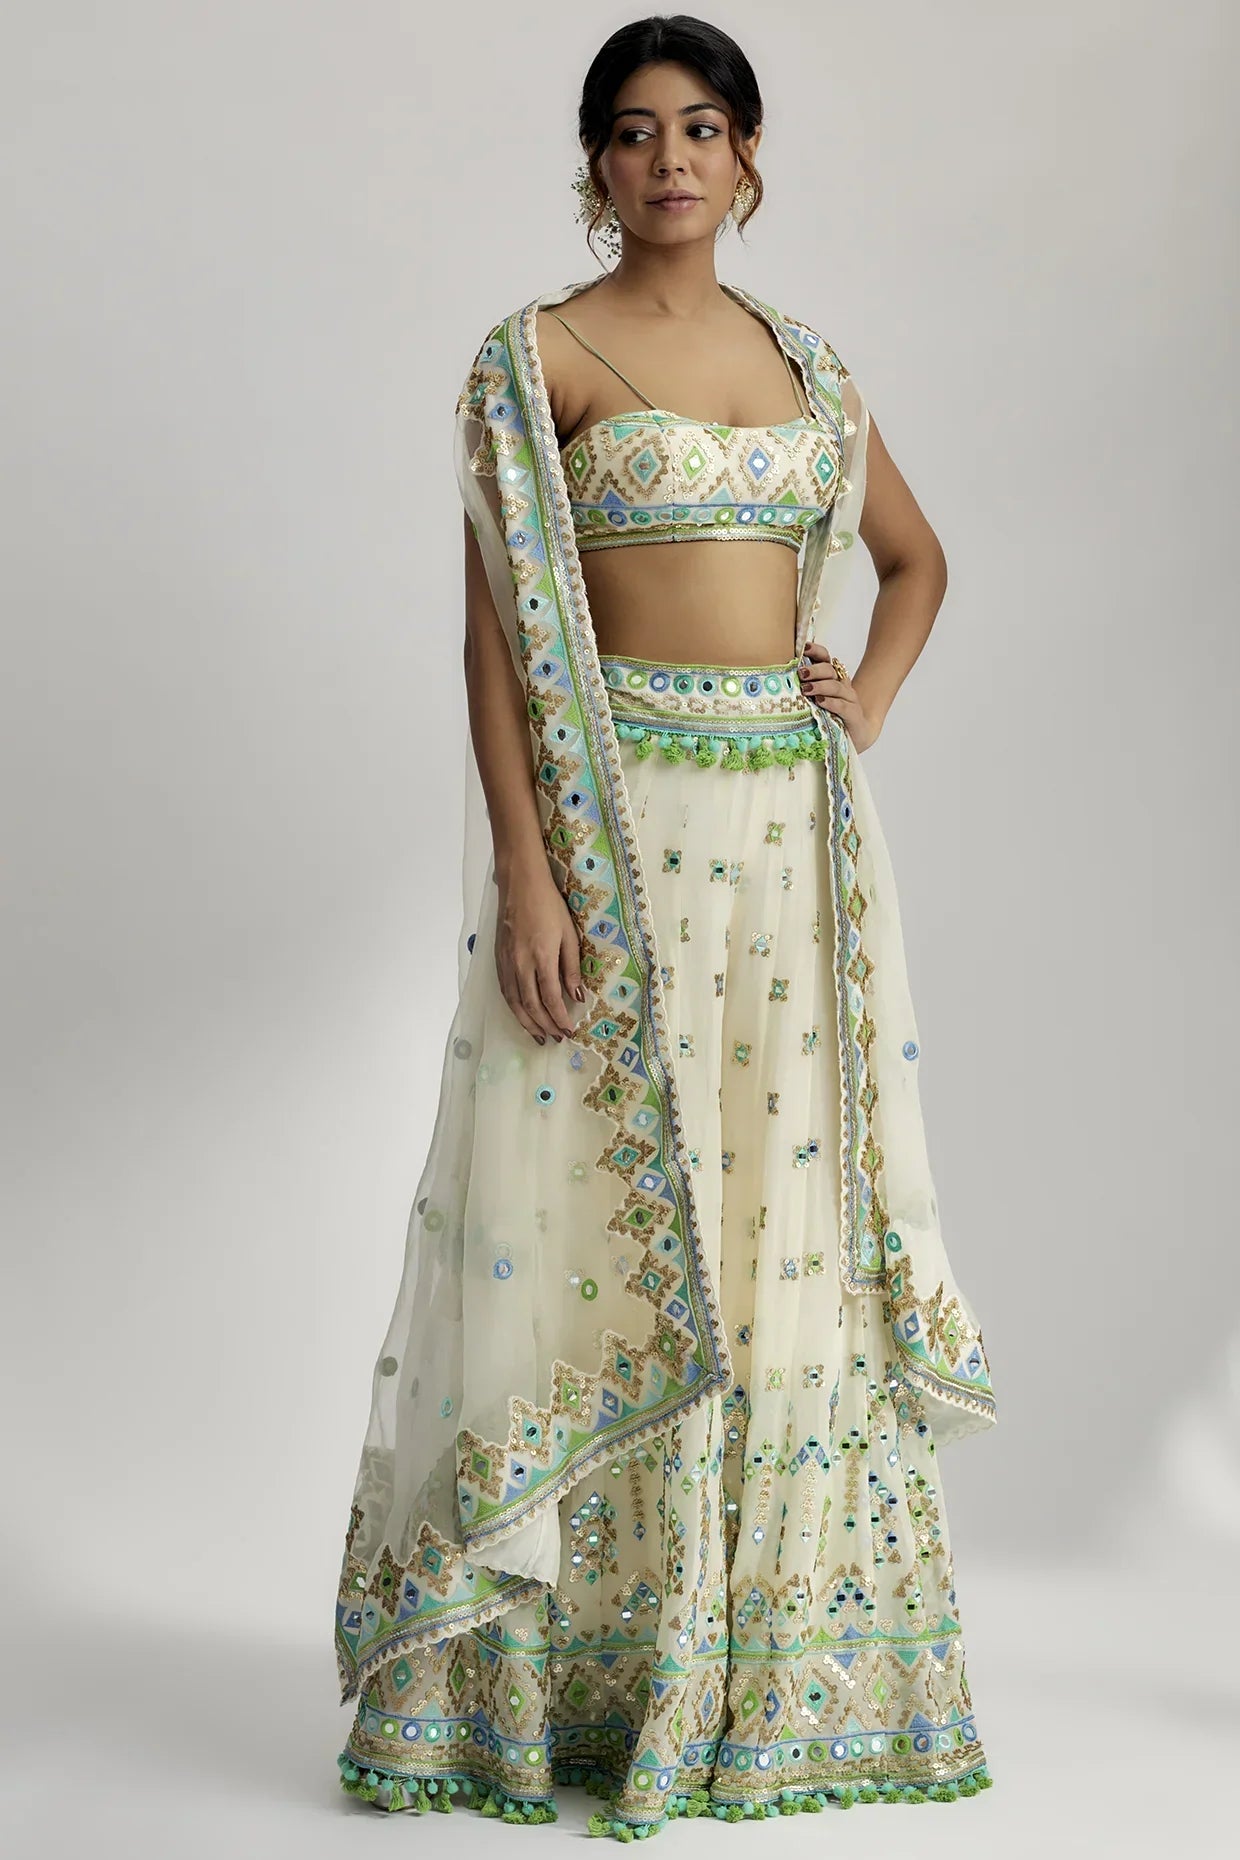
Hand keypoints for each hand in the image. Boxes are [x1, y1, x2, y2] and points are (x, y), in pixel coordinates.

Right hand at [495, 860, 585, 1045]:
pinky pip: (505, 990)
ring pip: (514, 1002)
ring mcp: (506, 962)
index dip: (560, 1018)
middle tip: (556, 1039)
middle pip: (531, 1005)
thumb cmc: (549, 906)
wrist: (520, 884)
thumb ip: (571, 968)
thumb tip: (577, 996)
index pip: (550, 998)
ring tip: (538, 1036)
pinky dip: (513, 1007)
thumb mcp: (569, 935)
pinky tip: (521, 1014)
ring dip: (526, 1022)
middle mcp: (520, 964)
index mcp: (541, 958)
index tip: (569, 1030)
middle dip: (544, 1026)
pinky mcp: (498, 958)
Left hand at [798, 643, 879, 752]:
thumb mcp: (813, 702)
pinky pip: (842, 705)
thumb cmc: (829, 717)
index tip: (803, 648)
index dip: (815, 651)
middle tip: (801, 674)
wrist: (856, 735)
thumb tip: (777, 682)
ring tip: (806, 689)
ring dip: (820, 686)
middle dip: (814, 670)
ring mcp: (849, 698)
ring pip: (835, 686)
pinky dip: (830, 702)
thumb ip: (802, 689)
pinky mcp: (853, 714)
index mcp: (830, 678)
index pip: (825, 658)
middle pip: (829, 670)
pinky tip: (820, 702)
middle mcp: (841, 685)